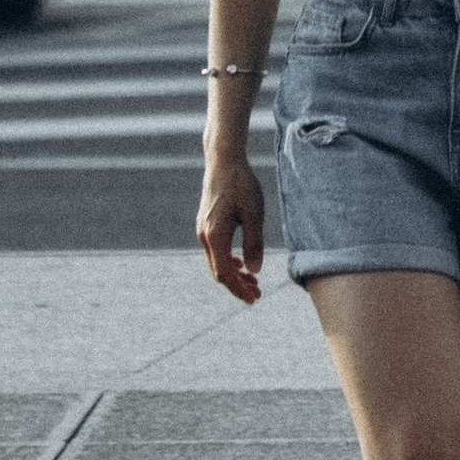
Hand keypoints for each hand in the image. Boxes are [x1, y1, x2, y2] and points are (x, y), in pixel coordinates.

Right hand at [197, 152, 264, 304]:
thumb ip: (254, 243)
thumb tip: (255, 271)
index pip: (225, 274)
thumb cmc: (241, 185)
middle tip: (257, 293)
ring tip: (253, 281)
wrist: (224, 161)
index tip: (254, 298)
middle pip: (219, 271)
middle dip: (237, 285)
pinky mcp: (205, 224)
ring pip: (216, 261)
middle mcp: (204, 236)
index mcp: (215, 236)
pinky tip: (241, 262)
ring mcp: (202, 230)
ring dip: (234, 273)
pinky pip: (215, 250)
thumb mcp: (254, 213)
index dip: (239, 289)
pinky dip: (228, 260)